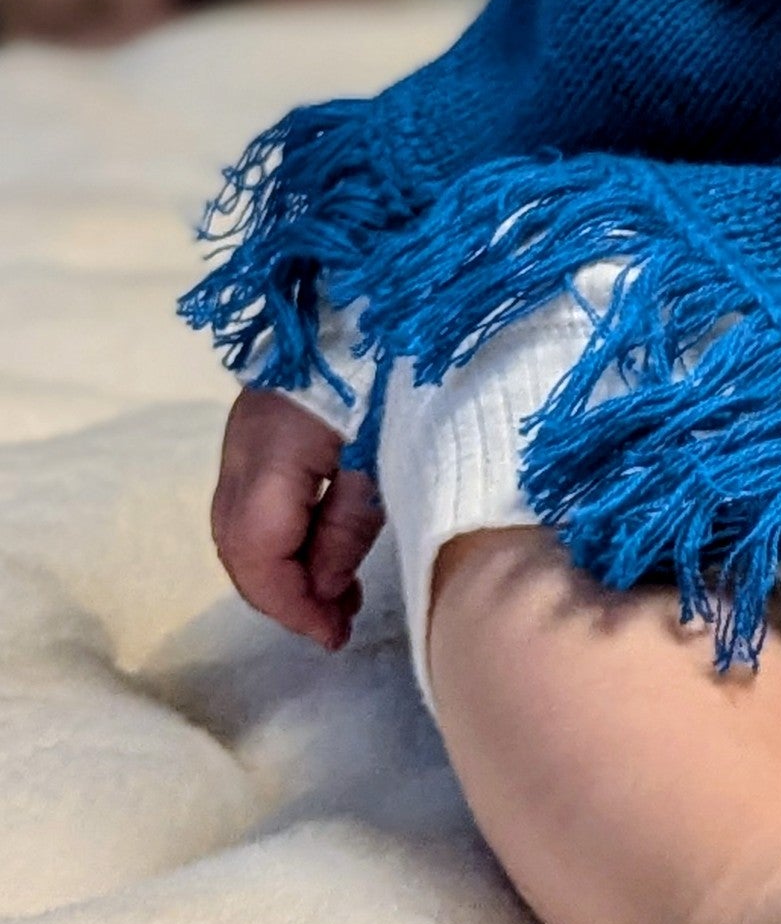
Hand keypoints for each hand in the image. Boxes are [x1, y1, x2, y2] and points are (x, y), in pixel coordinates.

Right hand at [210, 381, 385, 650]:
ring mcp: (248, 431)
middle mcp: (244, 443)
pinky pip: (257, 497)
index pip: (258, 551)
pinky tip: (325, 549)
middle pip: (239, 542)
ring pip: (242, 523)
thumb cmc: (398, 368)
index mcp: (272, 449)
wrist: (386, 287)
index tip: (334, 636)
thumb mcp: (387, 456)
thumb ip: (348, 527)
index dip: (292, 603)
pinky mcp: (264, 422)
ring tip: (339, 596)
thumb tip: (324, 591)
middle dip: (283, 592)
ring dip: (282, 566)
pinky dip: (284, 533)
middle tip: (337, 623)